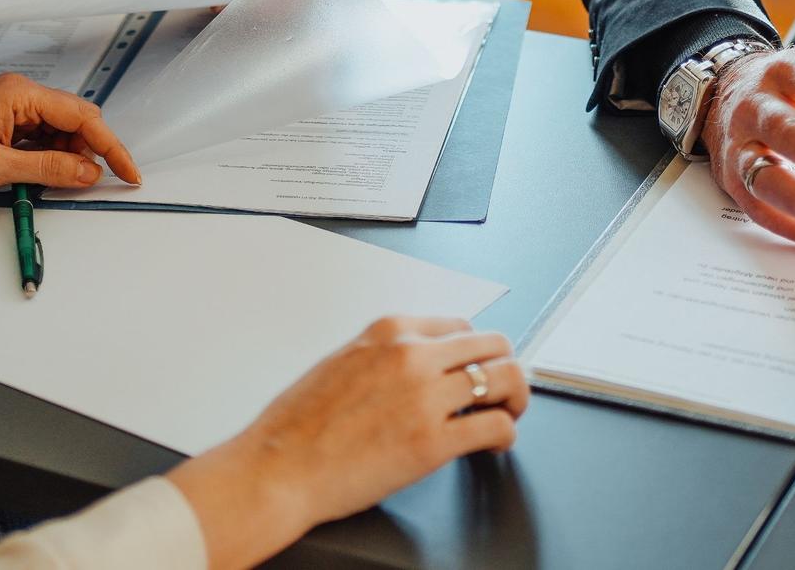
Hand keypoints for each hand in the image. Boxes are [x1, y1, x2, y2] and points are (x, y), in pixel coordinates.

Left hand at [0, 72, 142, 196]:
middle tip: (102, 182)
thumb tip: (87, 173)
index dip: (109, 146)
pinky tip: (49, 178)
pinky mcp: (0, 128)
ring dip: (68, 159)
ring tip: (69, 185)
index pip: (82, 116)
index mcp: (19, 94)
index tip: (127, 171)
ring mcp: (8, 111)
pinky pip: (38, 141)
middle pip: (74, 121)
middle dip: (91, 152)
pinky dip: (49, 160)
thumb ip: (47, 170)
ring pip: (57, 133)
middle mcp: (18, 96)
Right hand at [168, 316, 524, 568]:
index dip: (476, 350)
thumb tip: (417, 367)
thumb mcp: (341, 363)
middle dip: (505, 367)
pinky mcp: (433, 441)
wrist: (279, 468)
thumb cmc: (298, 426)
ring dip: (515, 399)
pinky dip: (506, 434)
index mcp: (388, 331)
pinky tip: (494, 444)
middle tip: (505, 391)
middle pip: (493, 344)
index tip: (479, 366)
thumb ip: (383, 356)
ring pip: (504, 379)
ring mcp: (425, 396)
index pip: (460, 325)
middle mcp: (412, 355)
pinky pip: (496, 426)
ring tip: (508, 415)